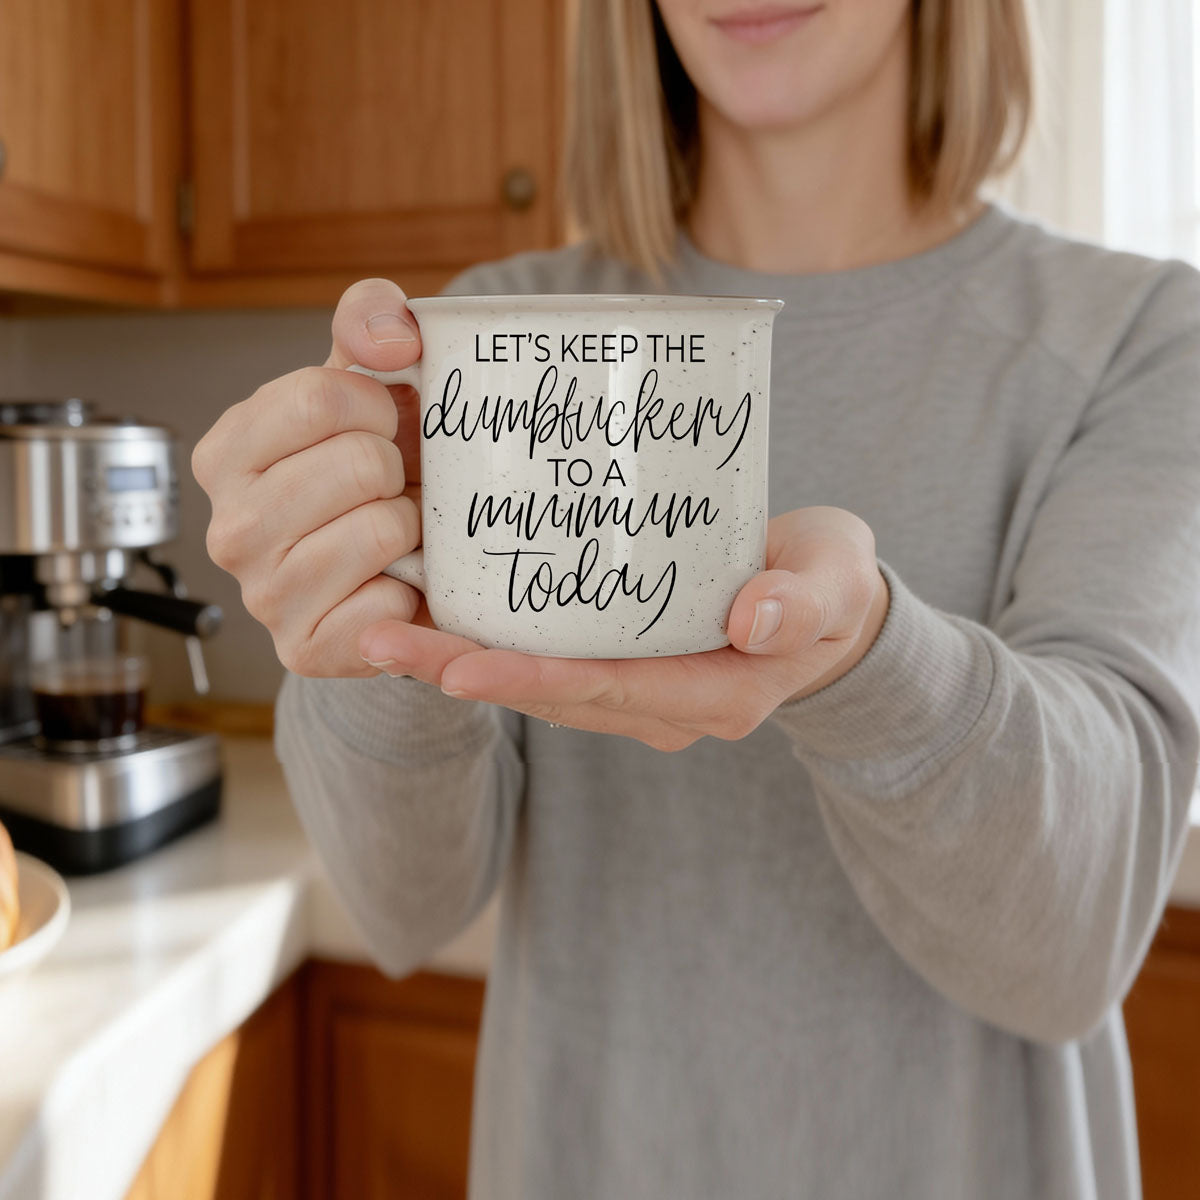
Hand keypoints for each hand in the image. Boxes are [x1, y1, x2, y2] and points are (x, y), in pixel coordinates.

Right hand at [193, 278, 429, 676]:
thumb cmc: (374, 466)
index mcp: (228, 451)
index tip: (381, 425)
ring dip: (410, 527)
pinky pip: (386, 607)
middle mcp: (230, 527)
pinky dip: (410, 591)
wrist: (399, 561)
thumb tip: (394, 339)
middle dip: (397, 469)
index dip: (377, 405)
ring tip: (395, 532)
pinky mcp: (306, 650)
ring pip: (381, 530)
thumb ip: (371, 318)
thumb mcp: (367, 377)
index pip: (321, 395)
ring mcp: (264, 596)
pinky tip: (393, 583)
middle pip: (359, 463)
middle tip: (391, 487)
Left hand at [360, 506, 889, 749]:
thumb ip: (802, 601)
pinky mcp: (623, 664)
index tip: (455, 662)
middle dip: (463, 670)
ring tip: (382, 632)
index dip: (529, 678)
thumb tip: (750, 621)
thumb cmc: (831, 584)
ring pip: (539, 681)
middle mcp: (663, 706)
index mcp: (711, 693)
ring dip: (460, 661)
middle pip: (551, 691)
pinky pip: (549, 661)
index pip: (605, 688)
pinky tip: (437, 615)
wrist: (829, 604)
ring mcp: (640, 690)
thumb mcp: (835, 583)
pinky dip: (493, 644)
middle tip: (380, 642)